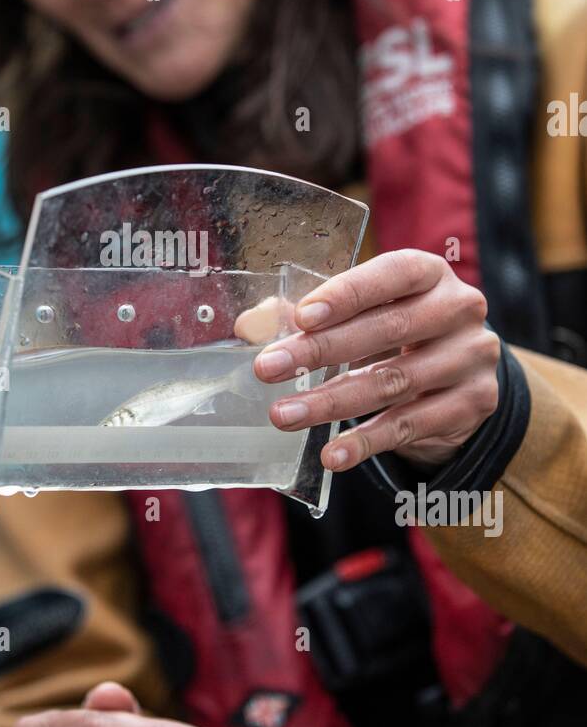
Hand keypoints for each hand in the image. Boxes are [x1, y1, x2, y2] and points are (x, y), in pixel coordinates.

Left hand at [251, 249, 499, 470]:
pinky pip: (411, 425)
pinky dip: (366, 441)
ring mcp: (471, 358)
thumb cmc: (399, 332)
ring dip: (331, 402)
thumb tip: (252, 324)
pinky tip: (332, 453)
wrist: (463, 375)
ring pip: (393, 382)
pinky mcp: (474, 403)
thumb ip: (312, 315)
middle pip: (387, 330)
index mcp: (431, 273)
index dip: (347, 294)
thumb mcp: (367, 314)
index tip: (301, 318)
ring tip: (285, 416)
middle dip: (321, 351)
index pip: (392, 274)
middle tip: (268, 370)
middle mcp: (460, 309)